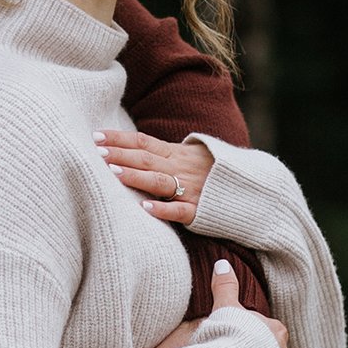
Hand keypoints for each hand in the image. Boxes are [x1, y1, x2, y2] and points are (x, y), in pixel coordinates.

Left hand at [97, 128, 214, 224]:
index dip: (119, 138)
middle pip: (146, 159)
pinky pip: (180, 210)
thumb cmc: (215, 171)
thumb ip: (166, 152)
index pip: (143, 141)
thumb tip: (135, 145)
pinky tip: (145, 208)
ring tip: (114, 173)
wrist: (252, 188)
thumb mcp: (192, 154)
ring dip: (136, 176)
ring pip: (160, 181)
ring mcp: (190, 189)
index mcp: (177, 153)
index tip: (95, 136)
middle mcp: (181, 168)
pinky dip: (163, 209)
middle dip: (120, 155)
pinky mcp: (200, 211)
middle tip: (96, 152)